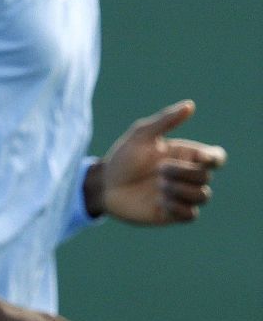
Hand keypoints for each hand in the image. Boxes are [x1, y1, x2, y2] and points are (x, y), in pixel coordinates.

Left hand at [85, 100, 225, 224]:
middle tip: (159, 170)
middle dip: (183, 173)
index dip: (213, 159)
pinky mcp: (173, 214)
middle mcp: (187, 177)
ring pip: (203, 196)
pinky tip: (159, 201)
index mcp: (185, 156)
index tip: (198, 157)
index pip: (217, 158)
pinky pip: (191, 215)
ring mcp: (181, 196)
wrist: (104, 185)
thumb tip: (190, 105)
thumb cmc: (123, 158)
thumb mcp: (140, 135)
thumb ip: (165, 121)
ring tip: (157, 186)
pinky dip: (177, 207)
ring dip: (179, 190)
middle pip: (206, 176)